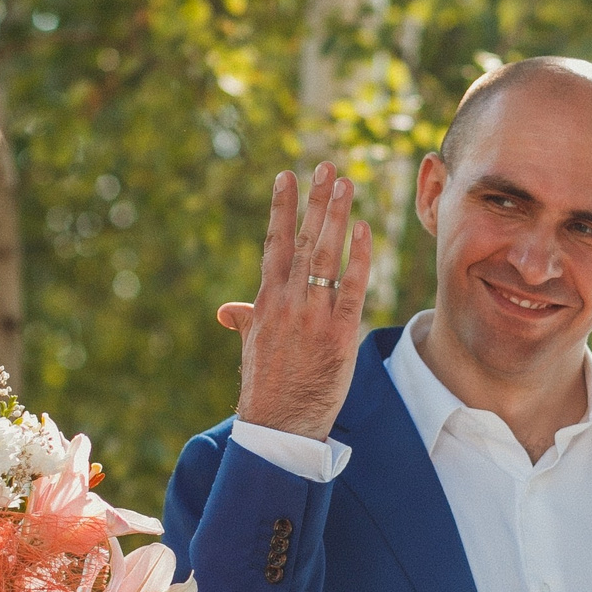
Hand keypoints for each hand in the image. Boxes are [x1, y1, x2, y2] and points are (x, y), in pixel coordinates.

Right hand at [216, 165, 373, 439]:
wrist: (280, 424)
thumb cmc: (266, 386)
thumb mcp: (252, 347)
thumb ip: (246, 321)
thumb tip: (226, 311)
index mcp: (266, 301)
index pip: (275, 243)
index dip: (282, 208)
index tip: (287, 177)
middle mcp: (288, 302)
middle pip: (305, 241)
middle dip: (316, 201)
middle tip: (326, 167)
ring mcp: (314, 315)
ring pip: (328, 256)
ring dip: (338, 217)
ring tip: (347, 184)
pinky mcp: (339, 333)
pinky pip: (353, 288)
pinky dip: (358, 258)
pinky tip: (365, 230)